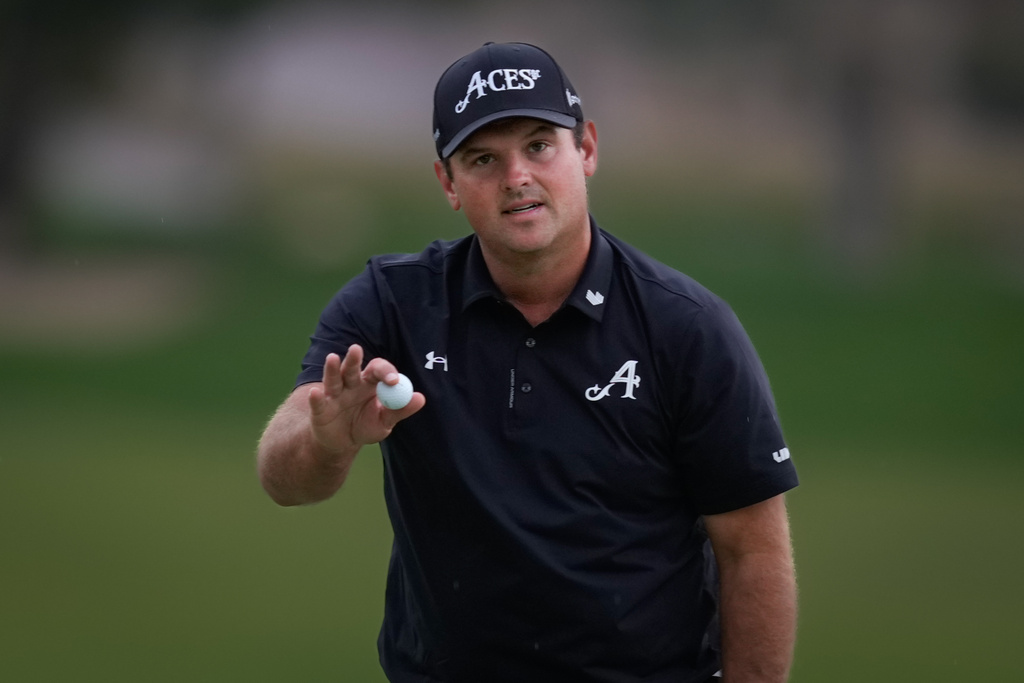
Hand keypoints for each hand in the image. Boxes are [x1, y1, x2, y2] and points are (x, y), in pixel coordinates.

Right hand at [307, 344, 425, 455]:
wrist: (343, 444)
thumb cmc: (365, 426)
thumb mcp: (385, 421)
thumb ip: (400, 409)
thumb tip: (420, 398)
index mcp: (369, 383)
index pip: (377, 370)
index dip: (385, 372)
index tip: (393, 381)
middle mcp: (350, 384)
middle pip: (352, 368)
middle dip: (353, 359)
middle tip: (356, 349)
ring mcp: (333, 395)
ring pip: (333, 379)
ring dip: (332, 369)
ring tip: (333, 358)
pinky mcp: (320, 409)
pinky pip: (318, 402)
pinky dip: (316, 398)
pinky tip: (316, 392)